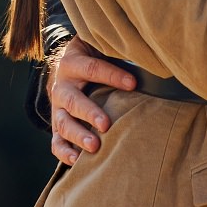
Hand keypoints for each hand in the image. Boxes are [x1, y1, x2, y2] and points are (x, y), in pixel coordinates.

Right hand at [48, 37, 136, 165]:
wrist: (65, 67)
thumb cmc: (92, 56)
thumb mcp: (98, 45)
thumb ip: (116, 49)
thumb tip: (150, 53)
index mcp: (73, 63)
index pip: (92, 68)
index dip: (112, 76)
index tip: (133, 84)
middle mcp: (62, 86)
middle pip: (72, 100)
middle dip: (89, 112)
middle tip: (105, 124)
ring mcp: (57, 108)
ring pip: (62, 123)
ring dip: (78, 135)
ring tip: (95, 146)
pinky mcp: (56, 125)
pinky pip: (56, 141)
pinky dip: (64, 152)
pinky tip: (77, 161)